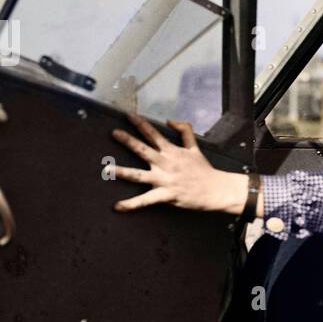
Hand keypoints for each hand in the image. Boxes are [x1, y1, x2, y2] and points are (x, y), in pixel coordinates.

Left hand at [110, 113, 243, 214]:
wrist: (215, 189)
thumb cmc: (204, 170)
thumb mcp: (195, 147)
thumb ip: (184, 131)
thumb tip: (169, 120)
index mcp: (171, 151)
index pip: (153, 134)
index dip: (140, 123)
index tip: (128, 115)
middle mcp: (165, 163)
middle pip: (143, 149)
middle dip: (128, 140)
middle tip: (115, 133)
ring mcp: (164, 179)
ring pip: (139, 175)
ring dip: (123, 172)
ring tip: (107, 170)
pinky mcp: (166, 195)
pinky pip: (146, 200)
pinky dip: (131, 204)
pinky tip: (118, 206)